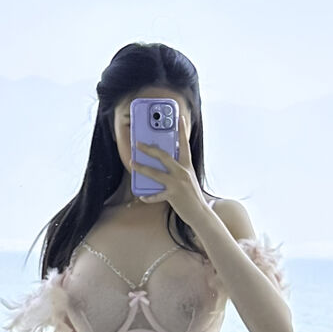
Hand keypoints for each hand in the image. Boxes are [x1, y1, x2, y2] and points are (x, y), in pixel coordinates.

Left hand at [130, 109, 208, 226]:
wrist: (200, 213)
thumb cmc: (191, 195)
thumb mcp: (187, 178)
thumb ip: (177, 169)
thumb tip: (161, 164)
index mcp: (187, 166)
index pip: (184, 145)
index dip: (182, 130)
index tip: (179, 118)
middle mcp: (182, 172)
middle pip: (164, 156)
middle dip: (149, 149)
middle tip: (138, 143)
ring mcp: (177, 183)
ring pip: (155, 173)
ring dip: (141, 168)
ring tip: (132, 163)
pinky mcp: (173, 195)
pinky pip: (156, 195)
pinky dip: (148, 196)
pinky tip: (141, 196)